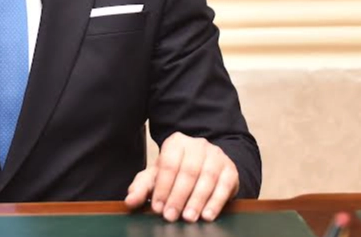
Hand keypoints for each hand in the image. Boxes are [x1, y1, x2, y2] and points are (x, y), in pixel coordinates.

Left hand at [124, 132, 238, 222]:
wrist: (207, 164)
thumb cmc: (178, 172)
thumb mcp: (158, 176)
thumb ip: (142, 188)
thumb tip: (130, 201)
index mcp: (176, 142)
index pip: (168, 164)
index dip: (162, 187)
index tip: (157, 207)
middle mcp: (197, 145)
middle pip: (188, 172)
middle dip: (178, 196)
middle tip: (171, 216)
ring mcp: (216, 155)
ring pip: (207, 178)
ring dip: (197, 200)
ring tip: (188, 218)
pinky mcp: (230, 169)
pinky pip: (224, 185)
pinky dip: (216, 202)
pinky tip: (207, 215)